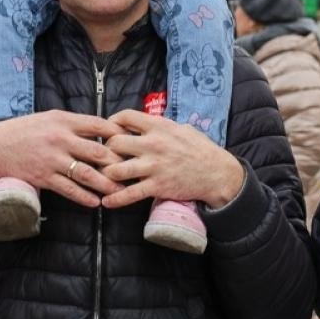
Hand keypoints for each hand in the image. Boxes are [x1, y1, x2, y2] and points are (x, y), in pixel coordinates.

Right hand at [0, 109, 125, 207]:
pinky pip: (69, 189)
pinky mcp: (44, 178)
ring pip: (87, 174)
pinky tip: (96, 202)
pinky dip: (85, 197)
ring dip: (106, 184)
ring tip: (121, 191)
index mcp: (62, 120)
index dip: (117, 133)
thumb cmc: (21, 131)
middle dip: (118, 163)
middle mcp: (60, 139)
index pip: (98, 125)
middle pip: (98, 151)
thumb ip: (71, 124)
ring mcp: (52, 160)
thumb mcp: (47, 119)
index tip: (131, 141)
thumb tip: (99, 130)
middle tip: (133, 171)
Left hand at [100, 110, 244, 209]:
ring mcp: (153, 167)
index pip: (126, 116)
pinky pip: (129, 194)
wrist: (216, 173)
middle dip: (106, 149)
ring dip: (106, 174)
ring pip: (115, 169)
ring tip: (102, 177)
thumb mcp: (182, 128)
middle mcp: (153, 144)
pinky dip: (115, 199)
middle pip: (114, 142)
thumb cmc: (200, 149)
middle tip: (104, 156)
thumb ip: (161, 126)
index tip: (109, 129)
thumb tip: (145, 123)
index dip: (112, 122)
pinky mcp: (156, 187)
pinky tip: (106, 202)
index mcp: (159, 127)